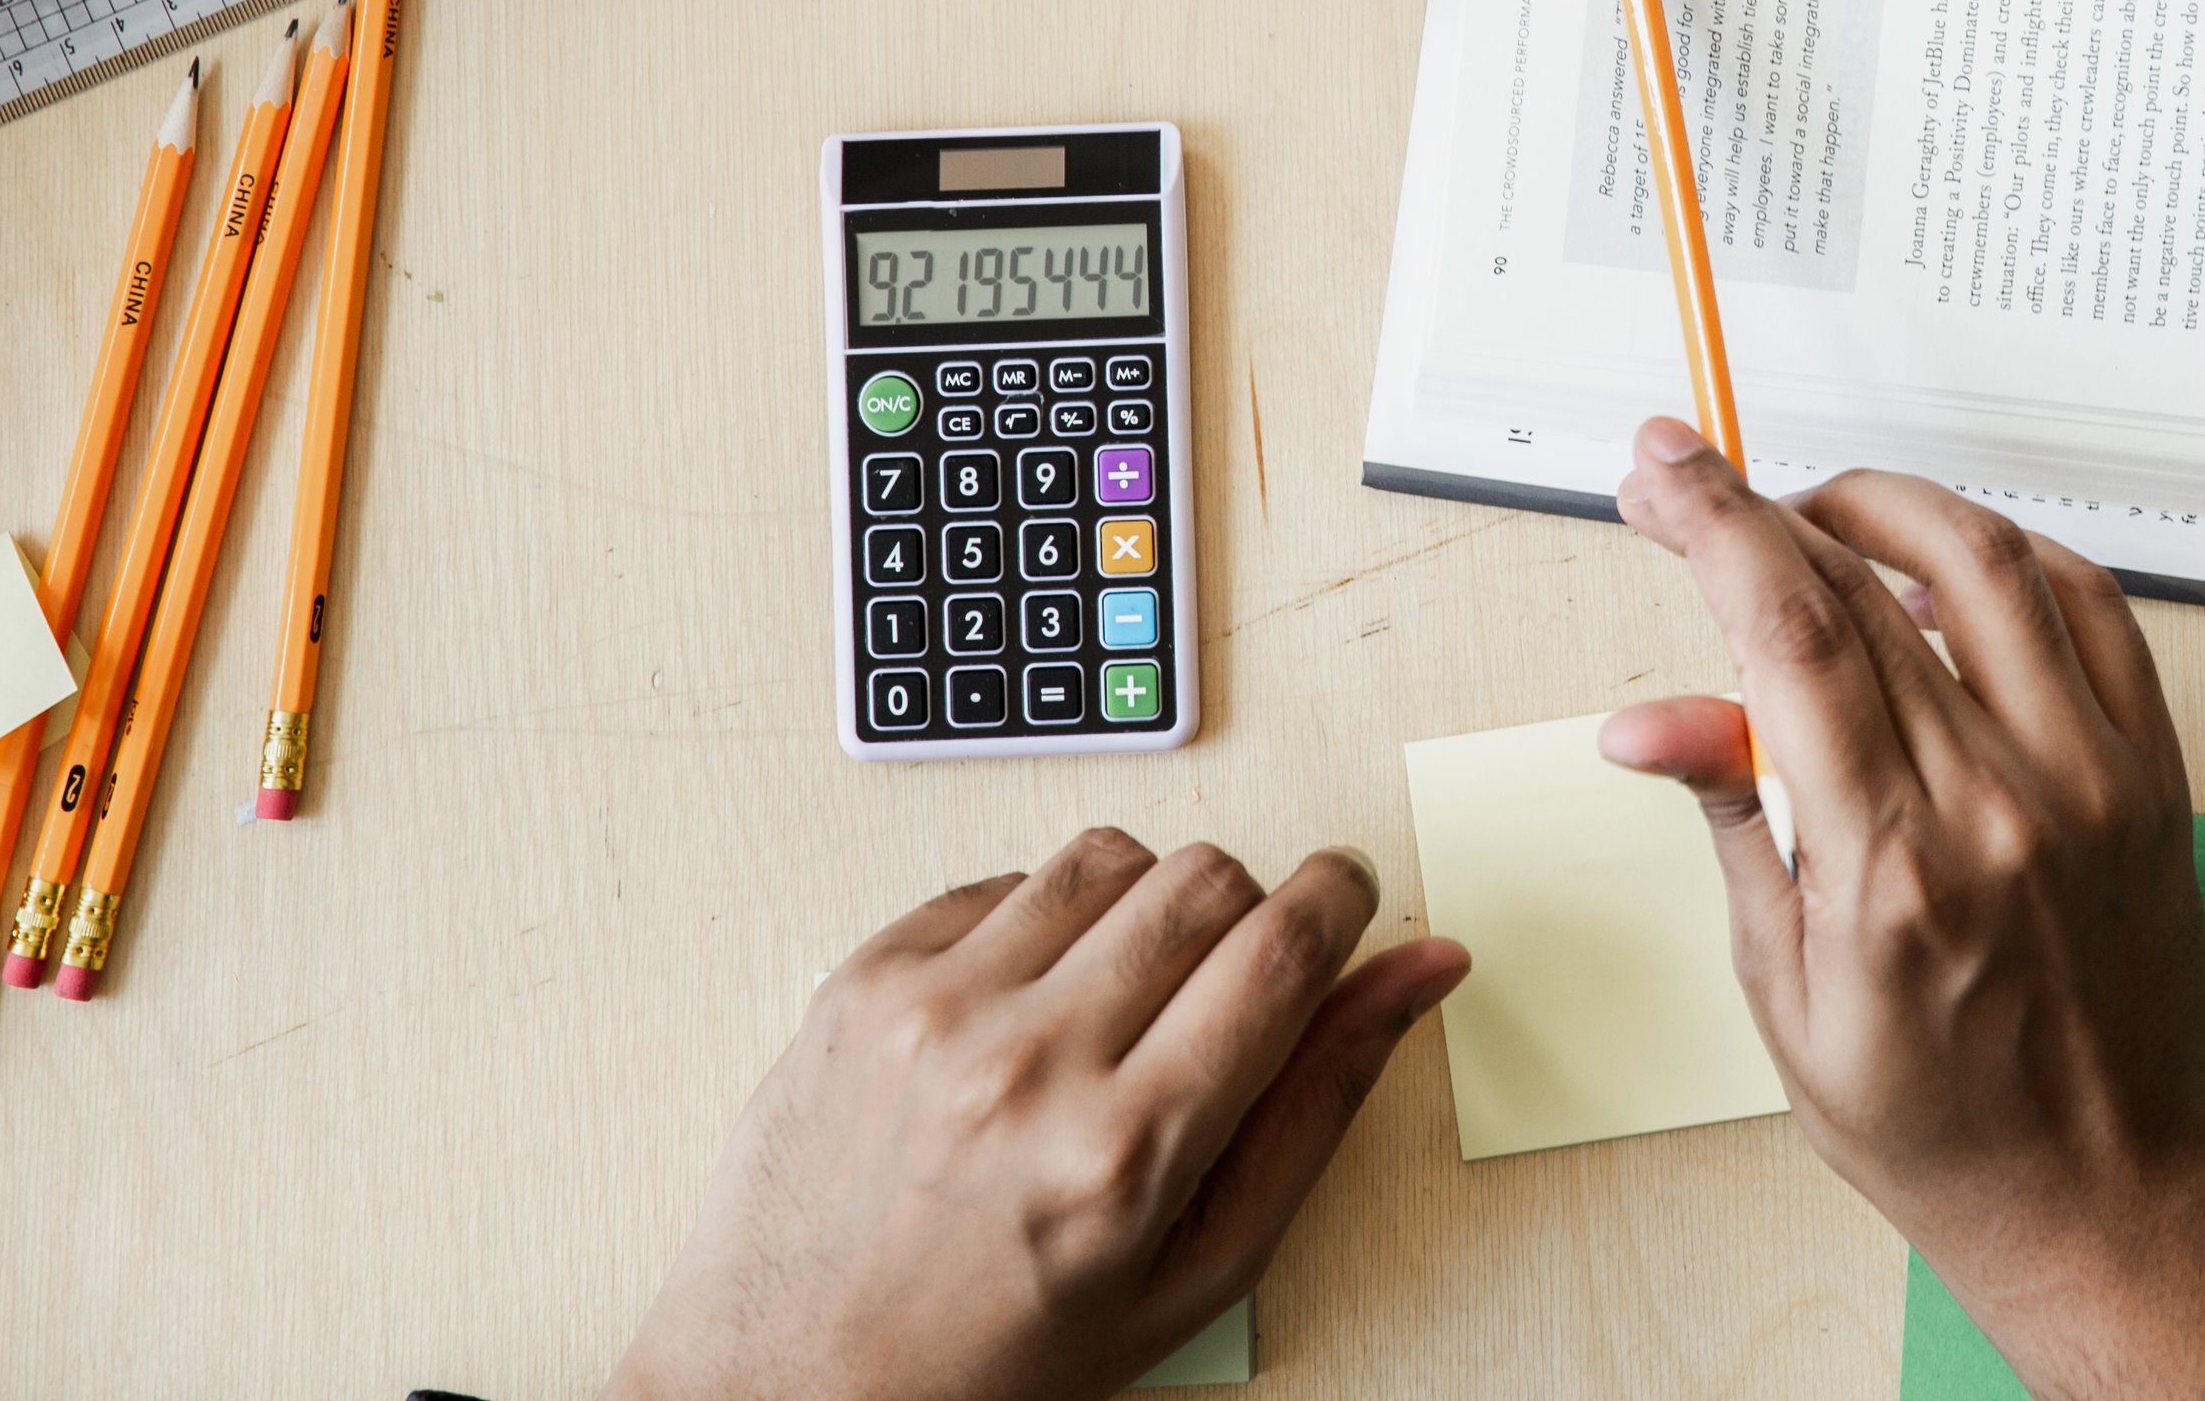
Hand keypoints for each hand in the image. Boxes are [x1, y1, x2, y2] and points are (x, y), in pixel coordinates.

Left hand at [604, 831, 1467, 1400]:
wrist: (787, 1382)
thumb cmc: (996, 1355)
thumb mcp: (1195, 1269)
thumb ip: (1318, 1105)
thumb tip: (1417, 971)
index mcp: (1123, 1155)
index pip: (1283, 947)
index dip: (1342, 900)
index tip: (1347, 900)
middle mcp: (1025, 1068)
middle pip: (1206, 878)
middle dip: (1248, 911)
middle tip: (1226, 986)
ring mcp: (931, 1013)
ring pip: (1107, 857)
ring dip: (1144, 907)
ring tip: (1118, 1003)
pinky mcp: (863, 981)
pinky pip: (1001, 880)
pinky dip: (1041, 924)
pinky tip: (1029, 1012)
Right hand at [1604, 425, 2204, 1400]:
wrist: (2114, 1194)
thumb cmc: (1945, 1125)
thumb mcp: (1786, 994)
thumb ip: (1734, 822)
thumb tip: (1648, 719)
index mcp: (1892, 866)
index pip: (1784, 631)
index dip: (1711, 521)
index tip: (1660, 469)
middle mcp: (2001, 802)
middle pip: (1864, 577)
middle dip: (1758, 504)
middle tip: (1696, 484)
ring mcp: (2091, 775)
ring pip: (1986, 558)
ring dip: (1885, 505)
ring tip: (1816, 516)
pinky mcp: (2153, 770)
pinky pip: (2090, 605)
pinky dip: (2009, 554)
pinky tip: (1945, 567)